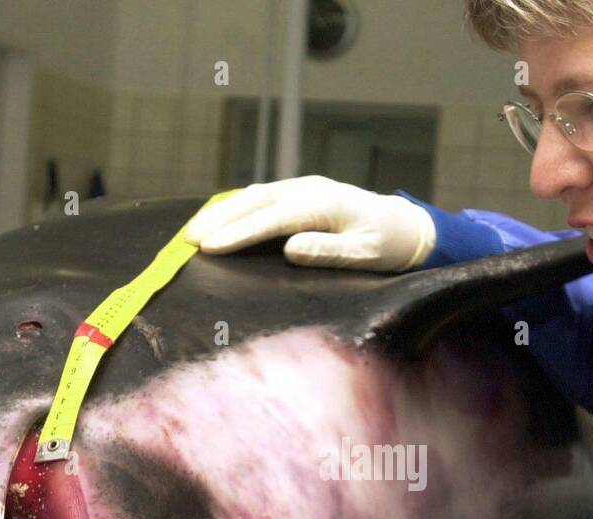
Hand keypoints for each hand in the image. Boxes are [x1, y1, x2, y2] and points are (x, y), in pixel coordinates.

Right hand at [184, 176, 436, 271]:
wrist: (404, 226)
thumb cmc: (385, 246)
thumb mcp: (364, 255)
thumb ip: (329, 252)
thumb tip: (289, 248)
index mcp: (322, 204)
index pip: (271, 219)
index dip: (239, 233)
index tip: (210, 247)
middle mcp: (308, 190)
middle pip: (255, 202)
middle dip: (219, 219)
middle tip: (188, 239)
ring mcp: (302, 188)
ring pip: (253, 196)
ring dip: (222, 211)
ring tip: (193, 231)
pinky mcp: (300, 194)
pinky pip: (261, 197)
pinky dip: (236, 207)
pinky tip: (218, 217)